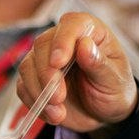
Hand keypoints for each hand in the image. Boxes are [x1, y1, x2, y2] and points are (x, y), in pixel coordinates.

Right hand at [16, 12, 137, 138]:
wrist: (103, 113)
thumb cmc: (114, 91)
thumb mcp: (114, 80)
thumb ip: (99, 64)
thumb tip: (84, 44)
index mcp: (88, 31)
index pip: (71, 25)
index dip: (62, 42)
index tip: (58, 63)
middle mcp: (63, 39)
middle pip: (42, 46)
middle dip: (47, 74)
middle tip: (58, 98)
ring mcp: (45, 58)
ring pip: (27, 66)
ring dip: (39, 92)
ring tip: (58, 113)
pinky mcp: (34, 78)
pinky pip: (23, 86)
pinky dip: (34, 102)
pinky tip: (52, 114)